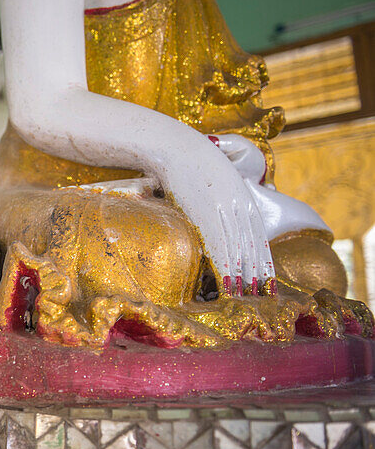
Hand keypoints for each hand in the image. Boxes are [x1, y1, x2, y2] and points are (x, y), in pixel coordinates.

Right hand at [154, 137, 275, 295]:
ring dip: (246, 279)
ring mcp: (226, 213)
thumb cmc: (191, 166)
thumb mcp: (214, 185)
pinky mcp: (209, 217)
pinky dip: (227, 270)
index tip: (268, 281)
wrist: (179, 150)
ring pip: (241, 253)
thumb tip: (212, 219)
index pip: (259, 238)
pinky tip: (230, 285)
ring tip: (250, 298)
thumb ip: (219, 203)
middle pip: (254, 249)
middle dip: (259, 275)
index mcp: (244, 202)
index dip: (264, 262)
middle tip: (264, 297)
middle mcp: (241, 209)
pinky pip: (222, 249)